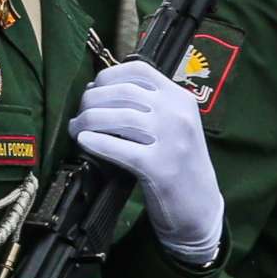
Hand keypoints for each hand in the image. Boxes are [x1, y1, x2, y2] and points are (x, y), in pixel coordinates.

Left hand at [68, 60, 221, 264]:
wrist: (200, 206)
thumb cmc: (179, 163)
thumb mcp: (174, 125)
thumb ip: (148, 106)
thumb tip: (98, 91)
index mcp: (180, 99)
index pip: (139, 71)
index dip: (108, 75)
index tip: (93, 88)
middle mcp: (178, 115)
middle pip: (123, 92)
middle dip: (91, 100)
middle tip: (79, 113)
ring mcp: (171, 141)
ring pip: (118, 117)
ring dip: (88, 120)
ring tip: (76, 128)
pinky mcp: (160, 168)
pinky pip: (118, 148)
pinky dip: (96, 142)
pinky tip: (84, 142)